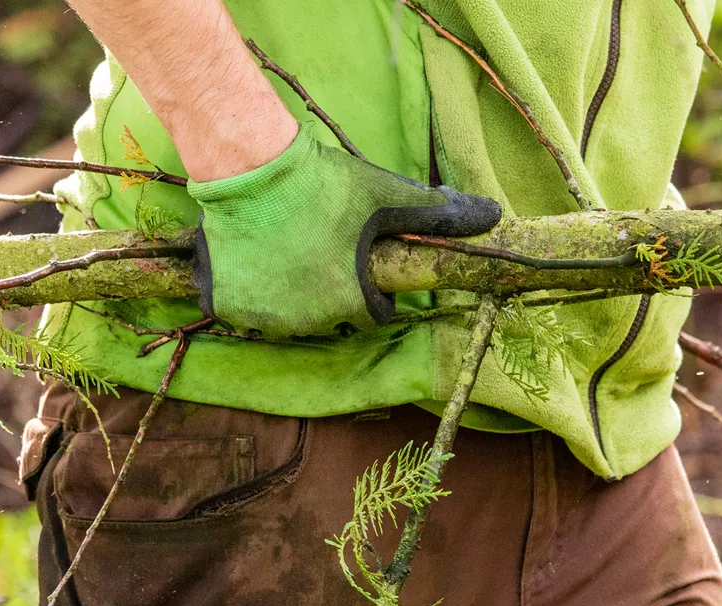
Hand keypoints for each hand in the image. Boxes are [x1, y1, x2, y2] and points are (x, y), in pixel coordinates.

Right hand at [191, 123, 501, 338]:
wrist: (251, 168)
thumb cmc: (325, 183)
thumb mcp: (387, 195)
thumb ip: (439, 215)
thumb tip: (496, 217)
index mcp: (351, 303)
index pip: (372, 316)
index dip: (370, 290)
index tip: (359, 262)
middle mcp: (308, 322)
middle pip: (329, 318)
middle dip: (331, 291)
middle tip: (321, 250)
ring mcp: (263, 317)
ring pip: (286, 317)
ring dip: (290, 296)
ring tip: (287, 252)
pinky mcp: (225, 305)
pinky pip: (244, 311)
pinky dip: (248, 294)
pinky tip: (254, 260)